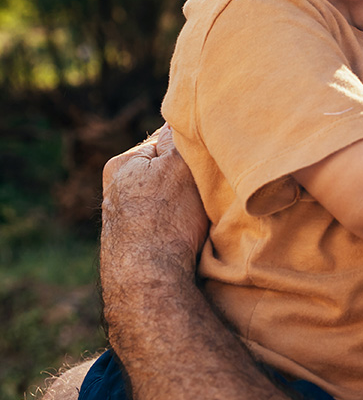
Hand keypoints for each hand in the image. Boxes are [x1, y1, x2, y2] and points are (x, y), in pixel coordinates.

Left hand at [100, 125, 208, 332]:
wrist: (150, 282)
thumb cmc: (166, 220)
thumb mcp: (179, 165)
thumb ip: (180, 137)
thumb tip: (179, 117)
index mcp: (120, 165)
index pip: (165, 141)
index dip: (192, 147)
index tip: (210, 157)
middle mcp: (115, 191)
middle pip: (165, 171)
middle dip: (187, 176)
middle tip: (209, 185)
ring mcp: (123, 222)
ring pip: (167, 199)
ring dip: (184, 203)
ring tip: (200, 213)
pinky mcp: (134, 248)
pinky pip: (164, 223)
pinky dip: (178, 225)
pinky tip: (190, 233)